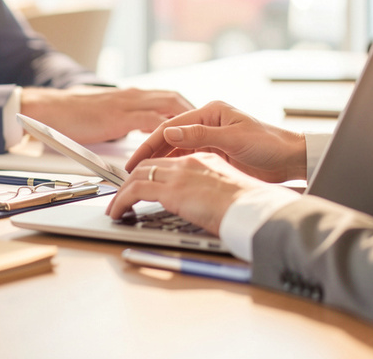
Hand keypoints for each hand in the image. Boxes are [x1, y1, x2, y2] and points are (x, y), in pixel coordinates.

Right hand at [20, 86, 192, 143]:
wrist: (50, 109)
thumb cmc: (75, 115)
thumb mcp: (107, 116)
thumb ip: (126, 122)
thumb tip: (140, 136)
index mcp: (132, 95)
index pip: (169, 98)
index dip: (187, 112)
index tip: (201, 127)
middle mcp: (135, 94)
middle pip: (175, 99)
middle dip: (194, 115)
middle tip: (208, 134)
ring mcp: (128, 103)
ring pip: (169, 106)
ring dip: (186, 122)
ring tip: (200, 141)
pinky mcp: (120, 115)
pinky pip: (151, 122)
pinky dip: (166, 132)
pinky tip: (176, 145)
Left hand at [105, 152, 265, 234]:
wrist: (257, 210)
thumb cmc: (251, 207)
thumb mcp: (228, 193)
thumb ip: (210, 191)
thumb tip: (203, 205)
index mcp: (205, 159)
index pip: (169, 160)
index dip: (151, 170)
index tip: (140, 181)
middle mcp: (190, 162)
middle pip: (149, 164)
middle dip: (131, 179)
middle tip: (121, 193)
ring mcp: (180, 174)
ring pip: (138, 176)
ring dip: (122, 192)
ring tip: (116, 207)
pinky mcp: (173, 190)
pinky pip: (135, 191)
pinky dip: (122, 200)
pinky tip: (118, 212)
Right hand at [125, 100, 305, 182]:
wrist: (292, 159)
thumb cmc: (270, 144)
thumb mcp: (234, 139)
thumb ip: (201, 136)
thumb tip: (170, 133)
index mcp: (211, 112)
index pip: (172, 126)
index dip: (151, 142)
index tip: (135, 157)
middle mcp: (208, 123)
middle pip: (171, 137)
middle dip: (150, 152)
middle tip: (131, 168)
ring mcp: (211, 138)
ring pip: (178, 149)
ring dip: (161, 160)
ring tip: (143, 174)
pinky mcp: (216, 152)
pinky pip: (189, 158)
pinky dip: (176, 166)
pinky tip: (165, 176)